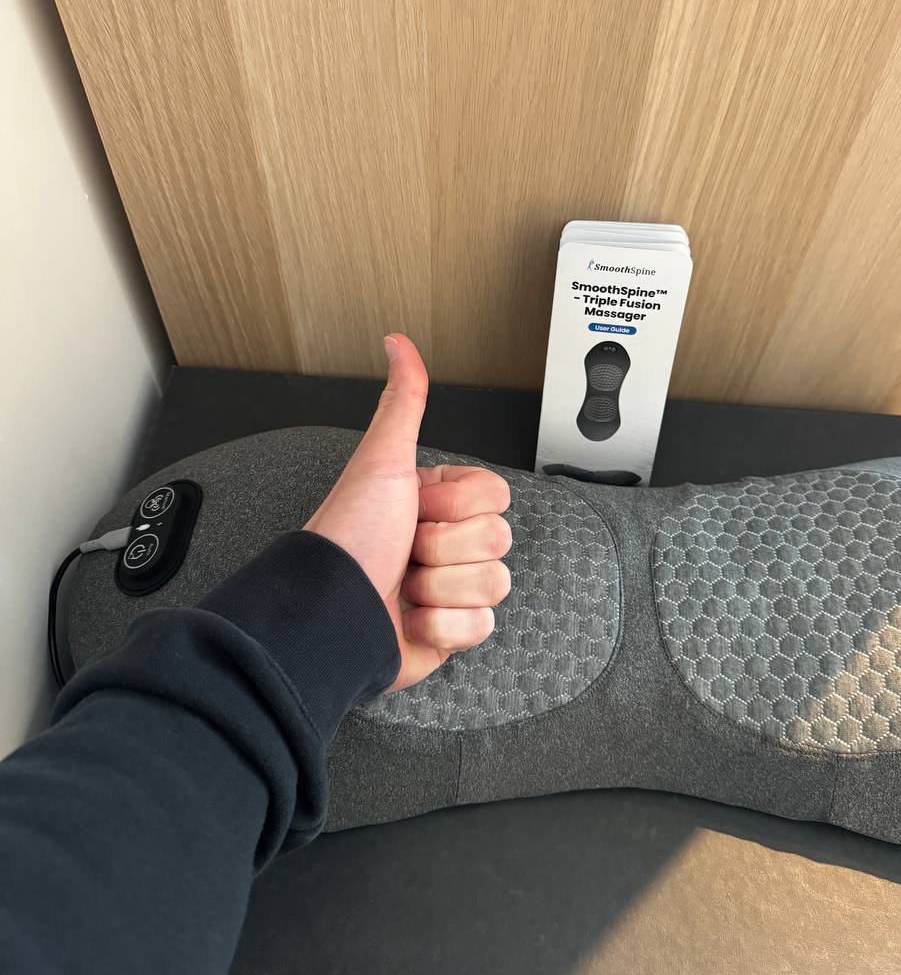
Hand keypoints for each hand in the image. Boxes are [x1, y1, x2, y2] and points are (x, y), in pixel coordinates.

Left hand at [304, 334, 511, 690]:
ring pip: (494, 584)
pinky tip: (410, 618)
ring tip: (403, 586)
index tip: (416, 509)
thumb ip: (404, 402)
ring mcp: (449, 588)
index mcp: (434, 502)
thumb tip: (398, 343)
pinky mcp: (450, 631)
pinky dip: (442, 626)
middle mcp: (443, 542)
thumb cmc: (349, 537)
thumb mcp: (381, 460)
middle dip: (445, 549)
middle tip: (406, 550)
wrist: (330, 616)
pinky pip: (481, 627)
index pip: (494, 495)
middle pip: (498, 539)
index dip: (456, 506)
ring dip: (440, 588)